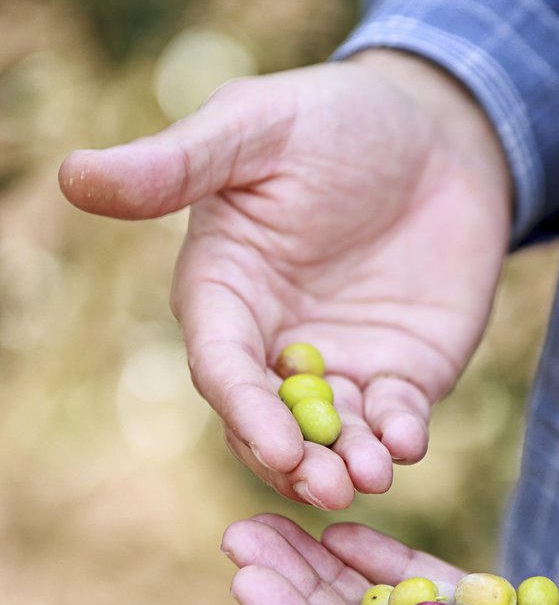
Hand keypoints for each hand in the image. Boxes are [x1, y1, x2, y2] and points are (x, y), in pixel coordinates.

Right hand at [59, 50, 510, 507]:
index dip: (246, 409)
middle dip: (296, 460)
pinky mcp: (403, 371)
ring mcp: (341, 364)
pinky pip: (397, 418)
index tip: (276, 446)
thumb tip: (73, 175)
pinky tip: (410, 443)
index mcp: (224, 294)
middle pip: (272, 422)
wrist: (438, 128)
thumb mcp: (253, 129)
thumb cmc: (330, 119)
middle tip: (327, 485)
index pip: (222, 366)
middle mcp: (275, 344)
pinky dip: (402, 436)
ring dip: (350, 463)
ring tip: (373, 476)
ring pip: (335, 436)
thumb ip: (176, 165)